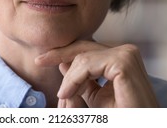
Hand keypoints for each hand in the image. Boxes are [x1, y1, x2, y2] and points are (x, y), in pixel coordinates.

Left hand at [35, 40, 158, 107]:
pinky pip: (87, 64)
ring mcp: (127, 55)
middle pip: (84, 48)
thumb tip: (63, 62)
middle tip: (39, 61)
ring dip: (69, 78)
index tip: (42, 59)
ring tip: (64, 96)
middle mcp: (126, 52)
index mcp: (122, 59)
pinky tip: (67, 93)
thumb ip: (82, 81)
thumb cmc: (123, 118)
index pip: (88, 49)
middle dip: (59, 54)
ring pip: (83, 57)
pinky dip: (74, 79)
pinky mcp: (124, 62)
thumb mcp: (97, 99)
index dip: (64, 53)